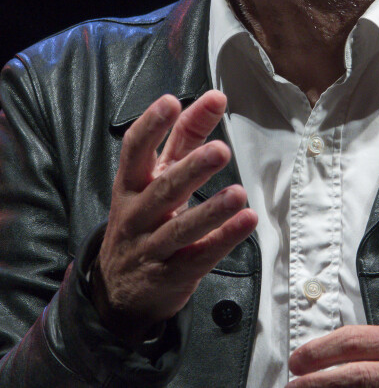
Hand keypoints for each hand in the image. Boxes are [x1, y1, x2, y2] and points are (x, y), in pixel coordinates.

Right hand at [91, 90, 257, 344]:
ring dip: (211, 210)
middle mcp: (136, 214)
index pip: (135, 150)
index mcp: (130, 183)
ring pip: (181, 228)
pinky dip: (224, 239)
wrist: (119, 293)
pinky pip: (199, 256)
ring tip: (239, 193)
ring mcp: (151, 247)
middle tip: (221, 150)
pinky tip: (247, 221)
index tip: (171, 101)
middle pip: (164, 189)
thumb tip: (215, 97)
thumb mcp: (155, 178)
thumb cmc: (145, 218)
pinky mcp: (172, 276)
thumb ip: (184, 138)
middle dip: (192, 169)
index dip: (151, 125)